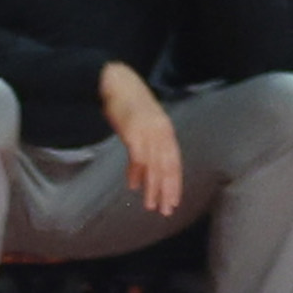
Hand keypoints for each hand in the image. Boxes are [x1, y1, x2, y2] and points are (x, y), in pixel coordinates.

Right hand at [100, 61, 183, 215]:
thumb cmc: (129, 105)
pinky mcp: (133, 129)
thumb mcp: (143, 126)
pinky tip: (134, 185)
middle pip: (167, 165)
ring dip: (153, 187)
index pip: (174, 161)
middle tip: (166, 210)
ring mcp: (147, 130)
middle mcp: (160, 131)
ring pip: (154, 164)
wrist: (117, 81)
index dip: (174, 183)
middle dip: (167, 190)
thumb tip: (139, 179)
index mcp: (166, 130)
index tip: (174, 202)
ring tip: (150, 205)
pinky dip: (137, 172)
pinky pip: (138, 156)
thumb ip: (145, 150)